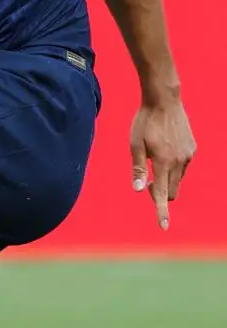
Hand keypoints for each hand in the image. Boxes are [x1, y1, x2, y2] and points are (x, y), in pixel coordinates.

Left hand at [131, 97, 196, 230]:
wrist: (164, 101)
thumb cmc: (144, 122)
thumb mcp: (135, 145)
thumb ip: (138, 168)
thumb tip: (138, 189)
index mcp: (164, 162)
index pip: (161, 193)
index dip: (161, 211)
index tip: (164, 226)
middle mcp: (180, 161)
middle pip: (170, 190)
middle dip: (159, 192)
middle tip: (146, 179)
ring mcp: (188, 155)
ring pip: (178, 179)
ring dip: (167, 179)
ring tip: (154, 159)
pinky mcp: (192, 149)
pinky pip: (183, 167)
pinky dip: (173, 167)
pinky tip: (164, 150)